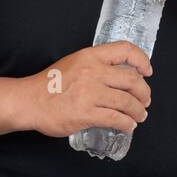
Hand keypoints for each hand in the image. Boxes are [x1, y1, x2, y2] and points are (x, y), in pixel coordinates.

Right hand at [18, 41, 152, 137]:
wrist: (29, 101)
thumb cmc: (49, 84)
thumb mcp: (73, 63)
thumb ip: (95, 66)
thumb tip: (118, 77)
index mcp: (90, 57)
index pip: (125, 50)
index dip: (141, 60)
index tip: (147, 71)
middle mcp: (93, 72)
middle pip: (132, 80)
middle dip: (144, 93)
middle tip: (145, 101)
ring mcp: (90, 93)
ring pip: (127, 102)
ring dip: (138, 111)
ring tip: (139, 116)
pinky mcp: (86, 113)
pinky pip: (116, 119)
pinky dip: (127, 124)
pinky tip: (128, 126)